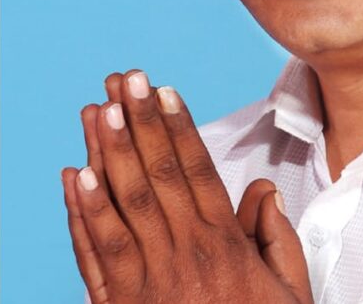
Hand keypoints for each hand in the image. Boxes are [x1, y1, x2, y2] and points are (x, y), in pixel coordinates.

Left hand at [61, 70, 312, 303]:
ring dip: (105, 152)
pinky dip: (81, 213)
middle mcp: (182, 253)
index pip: (197, 172)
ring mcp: (145, 278)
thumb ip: (276, 238)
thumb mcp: (289, 291)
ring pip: (122, 203)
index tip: (165, 92)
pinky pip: (95, 254)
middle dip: (138, 121)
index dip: (180, 128)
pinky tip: (73, 176)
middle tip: (126, 79)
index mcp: (224, 246)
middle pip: (157, 174)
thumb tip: (262, 190)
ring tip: (95, 109)